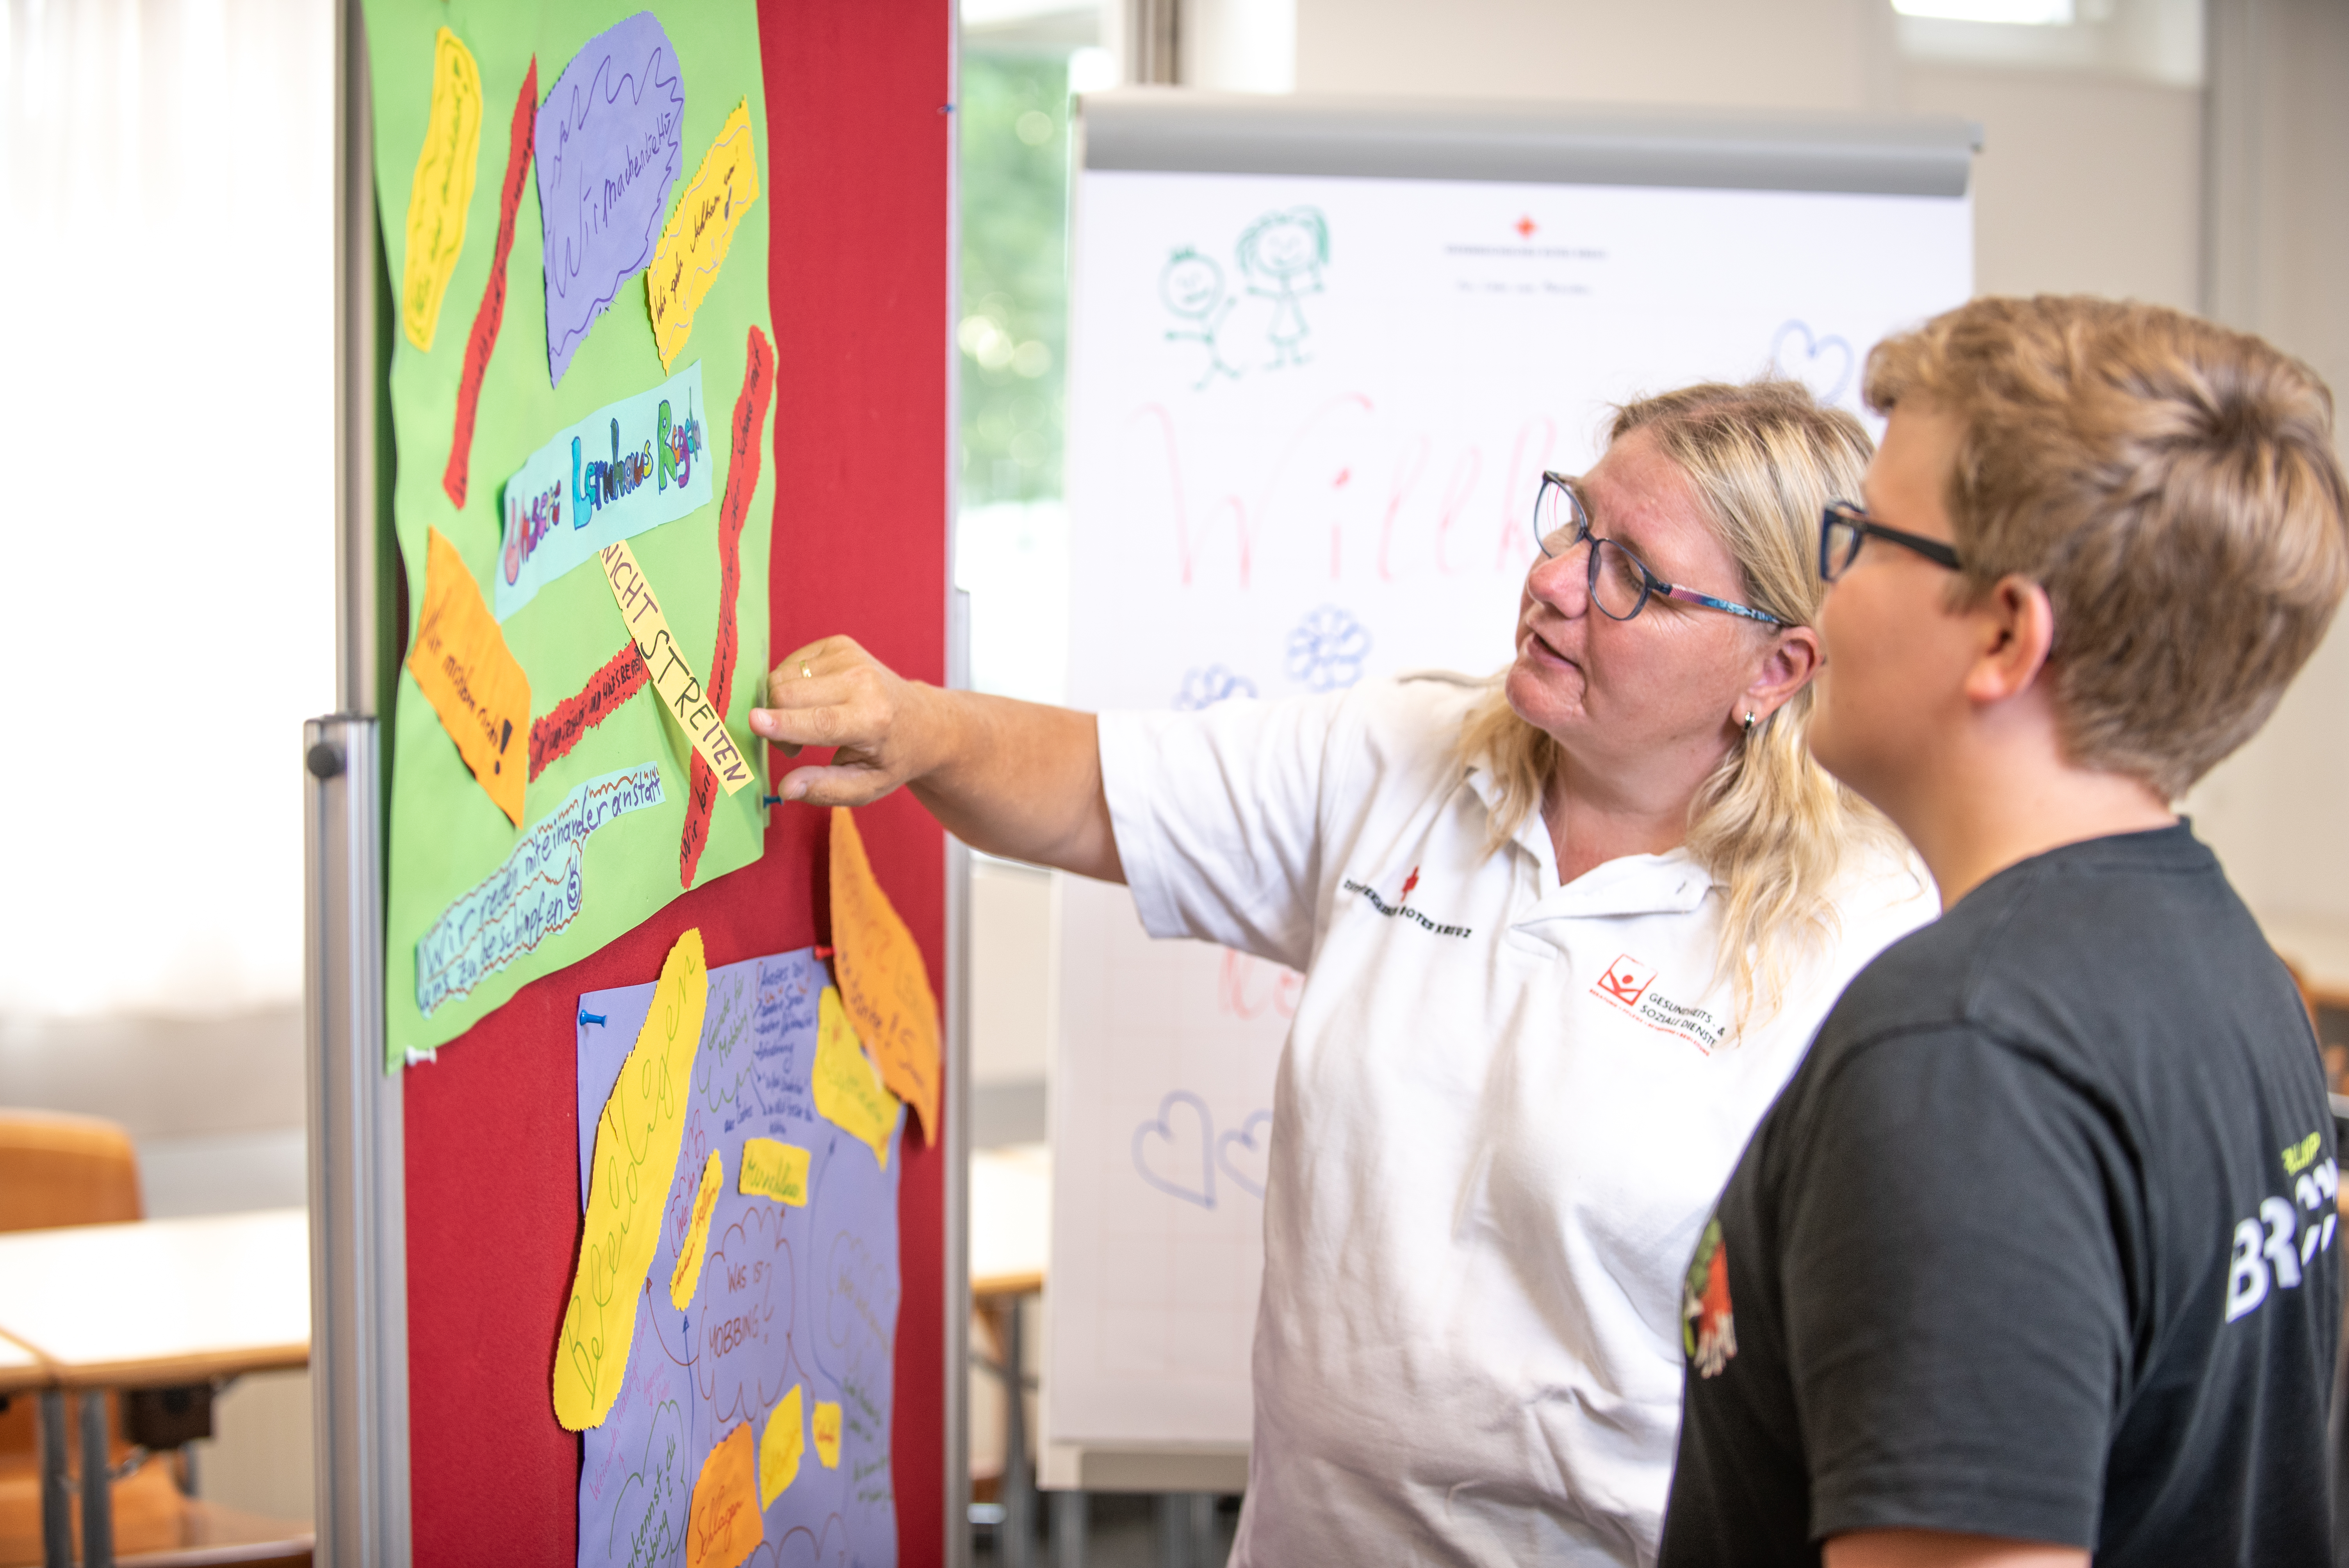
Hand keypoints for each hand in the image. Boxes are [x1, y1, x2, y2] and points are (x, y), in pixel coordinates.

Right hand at [749, 635, 939, 806]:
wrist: (922, 719)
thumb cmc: (890, 758)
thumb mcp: (867, 786)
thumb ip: (825, 789)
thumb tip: (786, 789)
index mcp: (873, 719)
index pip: (820, 721)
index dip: (783, 724)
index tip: (752, 722)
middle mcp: (862, 681)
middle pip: (787, 694)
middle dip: (776, 722)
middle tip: (795, 748)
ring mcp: (850, 656)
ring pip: (782, 677)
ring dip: (782, 705)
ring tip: (810, 724)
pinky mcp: (838, 644)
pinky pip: (789, 664)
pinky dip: (791, 686)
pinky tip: (815, 701)